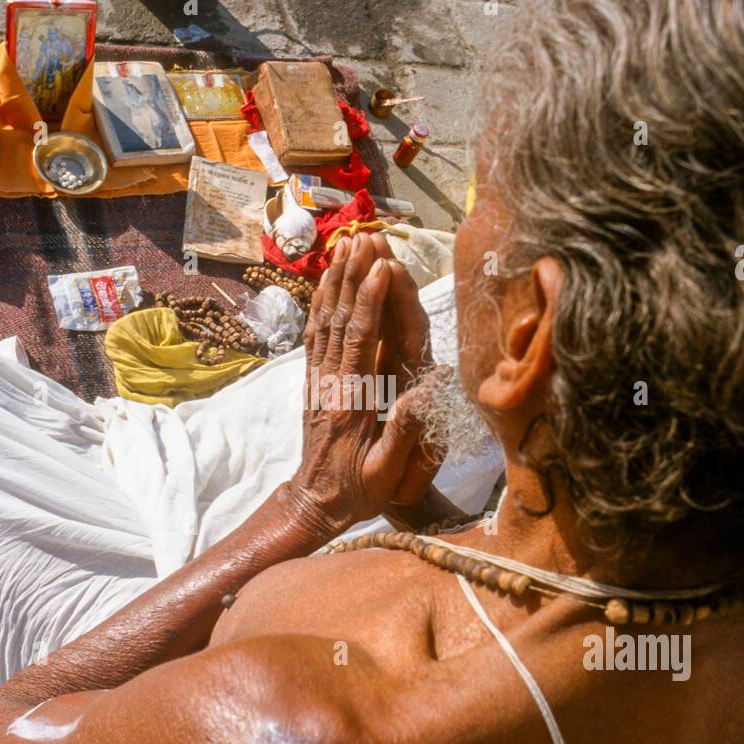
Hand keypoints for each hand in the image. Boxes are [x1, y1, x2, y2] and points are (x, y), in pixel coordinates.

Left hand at [283, 235, 436, 534]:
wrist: (317, 505)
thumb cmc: (359, 491)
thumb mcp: (388, 473)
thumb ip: (407, 432)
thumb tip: (429, 387)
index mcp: (351, 403)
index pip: (360, 342)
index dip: (369, 303)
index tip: (382, 267)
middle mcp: (330, 384)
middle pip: (338, 320)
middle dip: (351, 277)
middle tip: (363, 239)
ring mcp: (318, 381)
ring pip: (323, 322)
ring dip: (333, 282)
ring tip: (344, 245)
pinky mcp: (314, 382)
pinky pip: (314, 336)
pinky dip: (320, 304)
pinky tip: (326, 281)